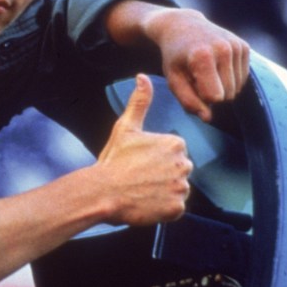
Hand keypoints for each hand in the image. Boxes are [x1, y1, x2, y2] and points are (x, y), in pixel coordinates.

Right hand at [93, 74, 191, 225]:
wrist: (102, 193)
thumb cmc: (113, 160)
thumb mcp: (125, 127)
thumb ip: (139, 102)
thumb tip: (143, 78)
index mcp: (175, 143)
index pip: (174, 153)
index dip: (155, 159)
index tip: (140, 163)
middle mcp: (183, 164)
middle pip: (178, 171)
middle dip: (163, 175)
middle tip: (140, 178)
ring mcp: (181, 188)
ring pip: (177, 189)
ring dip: (163, 192)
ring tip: (142, 191)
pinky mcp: (177, 208)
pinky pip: (175, 208)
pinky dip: (163, 208)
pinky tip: (146, 202)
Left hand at [106, 0, 249, 121]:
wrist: (182, 26)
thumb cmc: (175, 57)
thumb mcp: (173, 79)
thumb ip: (188, 101)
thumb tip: (207, 118)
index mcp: (202, 57)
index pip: (214, 97)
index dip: (201, 97)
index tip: (190, 84)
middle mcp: (223, 49)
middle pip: (227, 95)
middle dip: (211, 93)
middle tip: (196, 77)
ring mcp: (236, 46)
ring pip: (237, 88)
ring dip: (221, 86)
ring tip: (205, 71)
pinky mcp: (244, 46)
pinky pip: (243, 78)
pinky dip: (230, 78)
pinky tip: (216, 66)